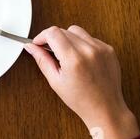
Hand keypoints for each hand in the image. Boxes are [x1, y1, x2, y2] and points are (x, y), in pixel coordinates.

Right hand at [25, 25, 139, 138]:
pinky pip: (89, 38)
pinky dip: (81, 44)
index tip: (38, 43)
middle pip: (63, 30)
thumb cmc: (81, 100)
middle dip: (53, 39)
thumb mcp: (55, 81)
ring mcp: (101, 48)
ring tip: (67, 55)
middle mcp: (88, 50)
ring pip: (76, 31)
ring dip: (67, 39)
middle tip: (51, 53)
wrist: (106, 108)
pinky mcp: (109, 49)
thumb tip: (30, 47)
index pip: (53, 33)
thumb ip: (42, 60)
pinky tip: (81, 58)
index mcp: (73, 59)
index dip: (42, 36)